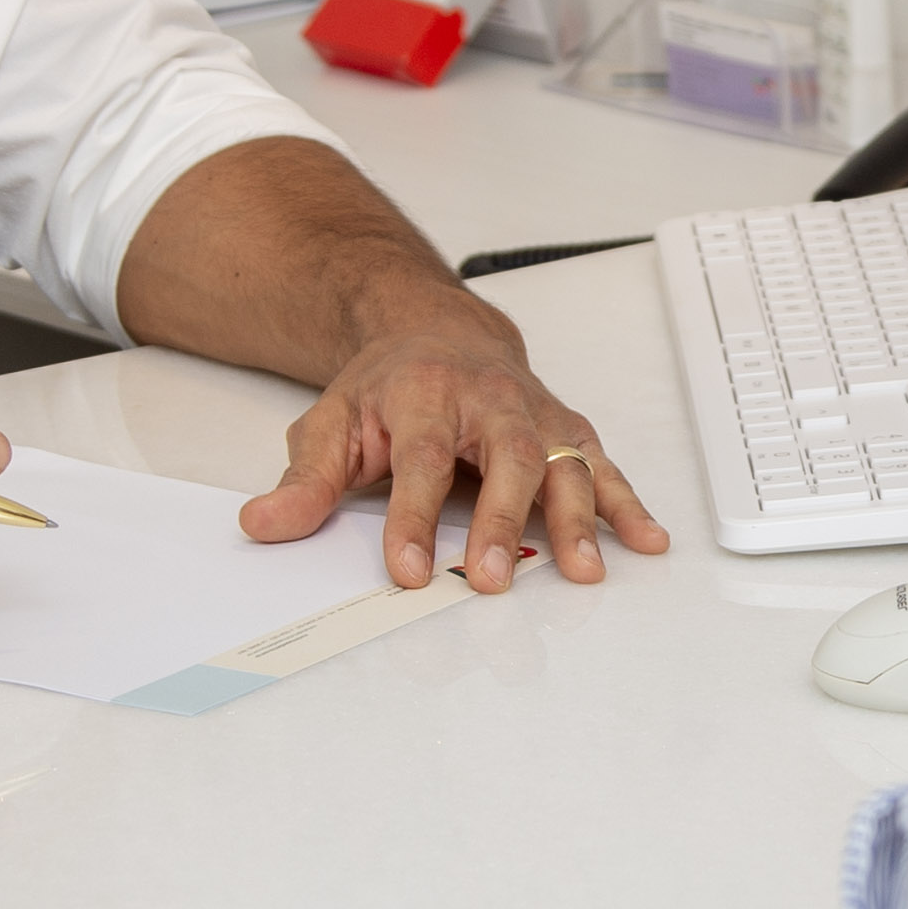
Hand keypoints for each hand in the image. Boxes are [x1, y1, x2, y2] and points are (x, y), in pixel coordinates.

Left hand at [241, 316, 669, 591]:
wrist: (438, 332)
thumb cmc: (389, 386)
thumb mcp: (333, 423)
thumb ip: (306, 481)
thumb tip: (263, 525)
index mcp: (425, 394)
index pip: (421, 458)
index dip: (413, 517)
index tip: (406, 569)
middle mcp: (490, 400)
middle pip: (505, 457)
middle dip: (501, 520)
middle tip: (488, 577)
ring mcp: (535, 414)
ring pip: (563, 461)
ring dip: (578, 518)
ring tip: (583, 570)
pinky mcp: (566, 430)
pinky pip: (603, 467)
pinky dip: (628, 505)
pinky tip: (644, 541)